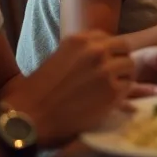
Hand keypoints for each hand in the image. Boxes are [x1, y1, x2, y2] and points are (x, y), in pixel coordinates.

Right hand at [1, 31, 134, 146]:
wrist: (26, 118)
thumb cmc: (31, 93)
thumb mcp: (56, 59)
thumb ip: (80, 55)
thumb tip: (104, 57)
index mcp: (78, 40)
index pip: (108, 38)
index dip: (108, 52)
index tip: (103, 64)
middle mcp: (95, 50)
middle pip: (124, 48)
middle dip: (119, 61)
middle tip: (111, 77)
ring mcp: (106, 70)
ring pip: (130, 67)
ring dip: (122, 78)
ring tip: (108, 91)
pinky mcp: (112, 92)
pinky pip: (128, 88)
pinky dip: (122, 96)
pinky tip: (107, 104)